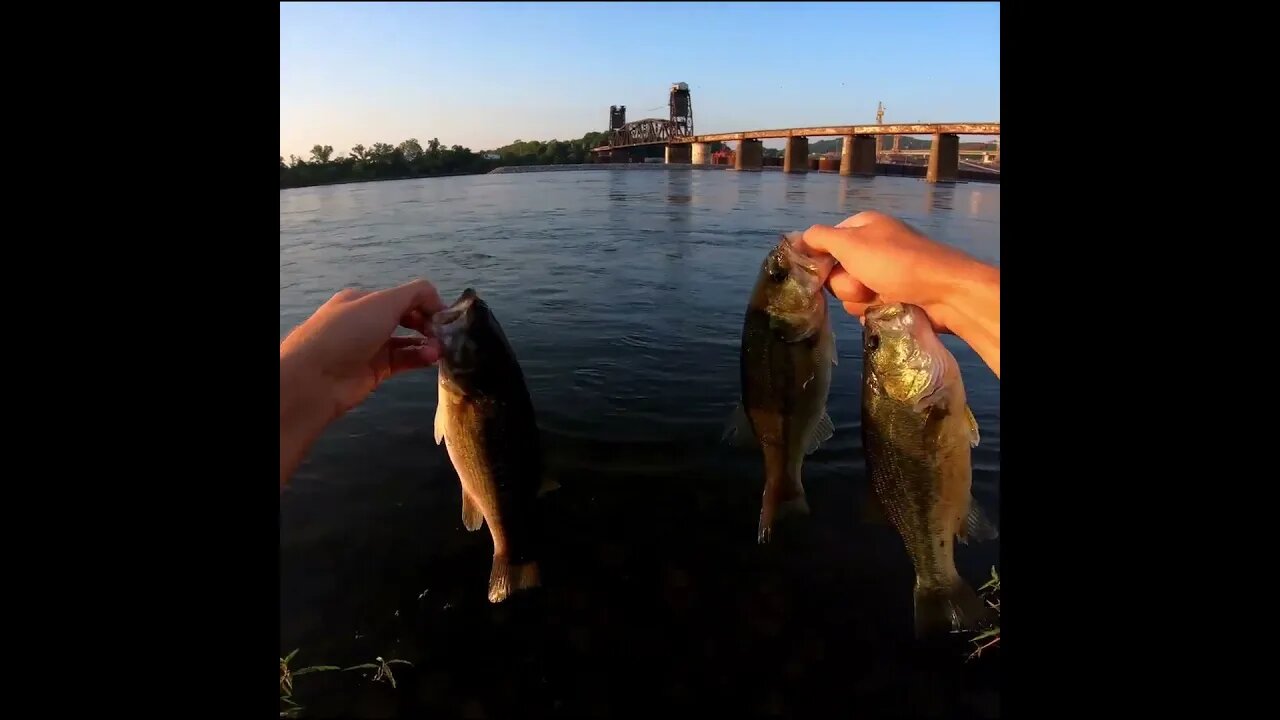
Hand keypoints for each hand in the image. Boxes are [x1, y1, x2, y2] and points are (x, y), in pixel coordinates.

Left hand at [280, 279, 445, 484]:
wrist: (315, 378)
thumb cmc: (348, 332)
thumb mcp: (383, 302)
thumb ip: (416, 294)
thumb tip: (439, 301)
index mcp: (364, 300)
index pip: (403, 297)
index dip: (426, 303)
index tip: (444, 315)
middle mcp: (367, 322)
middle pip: (407, 318)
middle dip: (429, 324)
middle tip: (446, 334)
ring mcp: (371, 347)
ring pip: (408, 342)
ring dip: (427, 343)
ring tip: (441, 350)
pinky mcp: (376, 371)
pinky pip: (404, 361)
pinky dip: (420, 358)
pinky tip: (432, 359)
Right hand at [799, 211, 999, 376]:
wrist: (944, 293)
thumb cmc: (895, 262)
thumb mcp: (851, 243)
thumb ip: (819, 238)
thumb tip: (797, 238)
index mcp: (863, 227)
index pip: (824, 242)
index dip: (820, 259)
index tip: (818, 272)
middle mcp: (872, 247)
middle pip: (835, 272)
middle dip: (845, 284)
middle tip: (864, 283)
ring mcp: (884, 273)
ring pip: (850, 294)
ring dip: (861, 299)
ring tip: (882, 295)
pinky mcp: (894, 296)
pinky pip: (867, 306)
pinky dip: (874, 309)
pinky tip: (889, 307)